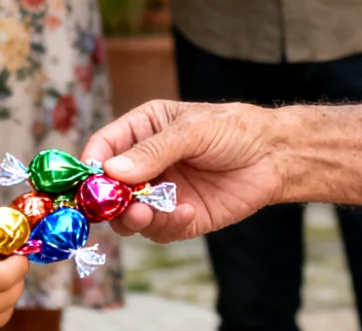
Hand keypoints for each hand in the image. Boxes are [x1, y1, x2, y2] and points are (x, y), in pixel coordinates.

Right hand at [82, 100, 284, 242]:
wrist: (275, 157)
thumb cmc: (234, 130)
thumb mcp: (193, 131)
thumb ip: (153, 151)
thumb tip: (111, 171)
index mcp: (142, 130)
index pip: (103, 147)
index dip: (90, 166)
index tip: (87, 184)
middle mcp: (145, 164)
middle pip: (108, 189)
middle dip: (109, 202)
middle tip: (123, 207)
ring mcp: (161, 192)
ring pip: (129, 215)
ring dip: (135, 218)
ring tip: (148, 214)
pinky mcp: (180, 217)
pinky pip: (160, 230)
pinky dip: (168, 225)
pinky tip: (187, 212)